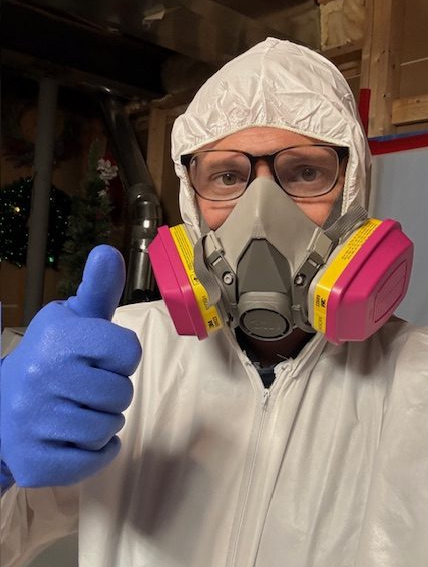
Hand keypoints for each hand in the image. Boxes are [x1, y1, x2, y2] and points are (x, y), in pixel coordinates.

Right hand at [0, 246, 141, 487]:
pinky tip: (76, 437)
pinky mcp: (35, 461)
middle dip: (112, 390)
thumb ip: (98, 288)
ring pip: (109, 427)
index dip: (121, 356)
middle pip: (122, 392)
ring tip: (78, 409)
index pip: (128, 350)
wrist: (0, 408)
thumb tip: (108, 251)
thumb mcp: (73, 318)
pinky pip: (95, 461)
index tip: (100, 357)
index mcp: (57, 337)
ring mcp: (34, 422)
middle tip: (86, 386)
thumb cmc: (51, 357)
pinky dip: (97, 453)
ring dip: (103, 421)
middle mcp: (42, 376)